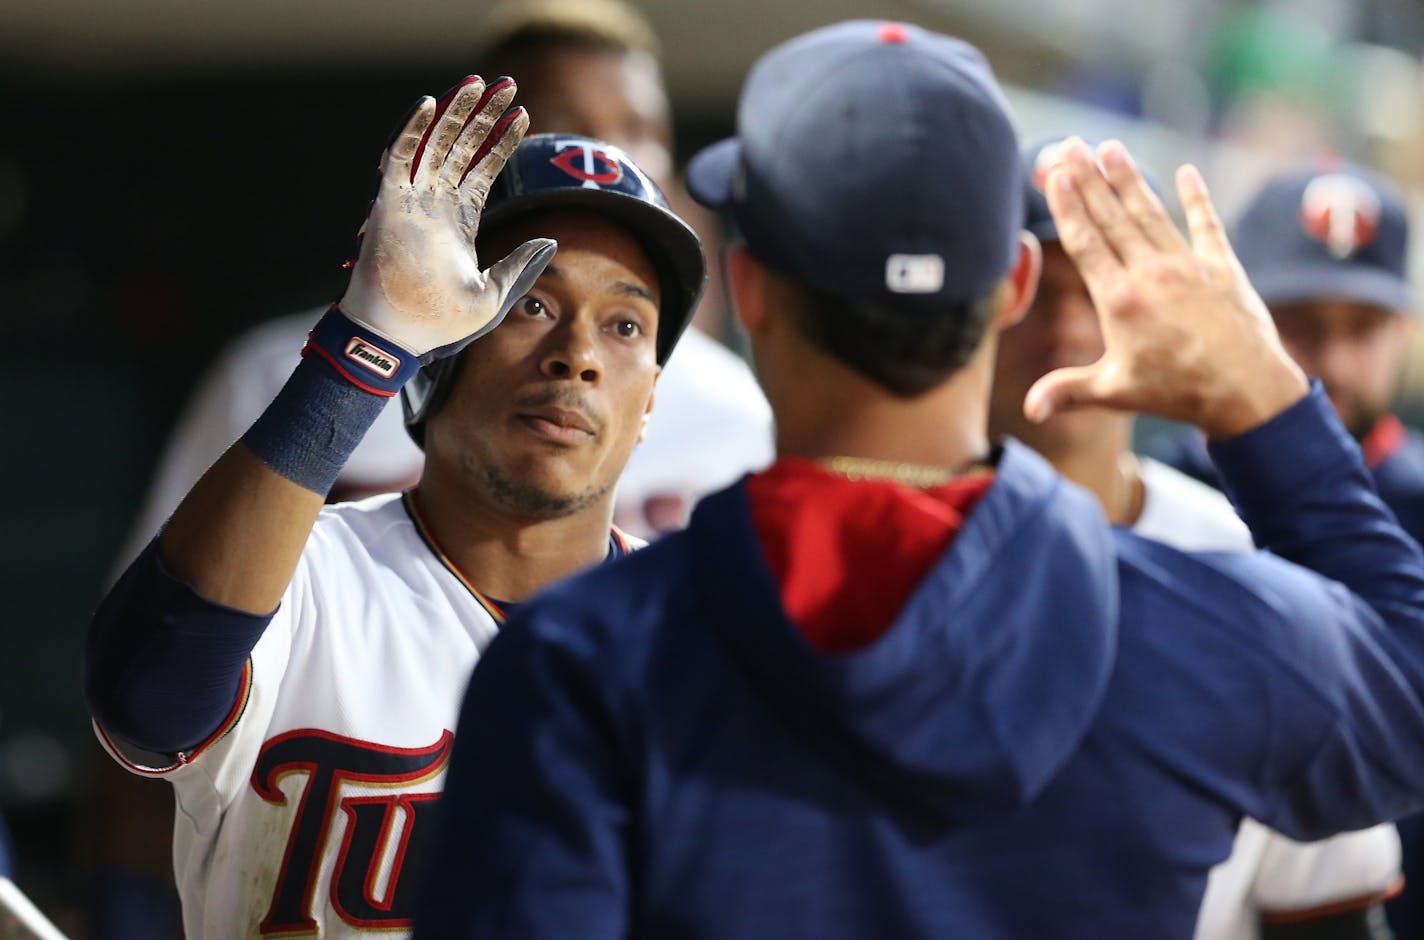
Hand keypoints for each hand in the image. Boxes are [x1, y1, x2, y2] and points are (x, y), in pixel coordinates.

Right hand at [339, 76, 556, 361]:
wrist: (399, 338)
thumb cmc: (440, 324)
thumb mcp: (493, 294)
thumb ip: (519, 266)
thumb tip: (551, 241)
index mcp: (459, 221)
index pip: (483, 169)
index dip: (501, 142)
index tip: (524, 115)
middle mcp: (436, 204)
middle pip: (462, 147)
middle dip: (483, 115)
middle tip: (506, 83)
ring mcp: (412, 201)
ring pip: (435, 143)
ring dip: (455, 112)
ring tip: (480, 82)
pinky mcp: (389, 204)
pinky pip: (399, 158)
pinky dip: (412, 130)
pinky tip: (431, 104)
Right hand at [1024, 139, 1307, 438]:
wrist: (1247, 391)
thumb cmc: (1177, 393)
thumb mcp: (1115, 392)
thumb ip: (1068, 392)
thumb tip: (1030, 410)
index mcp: (1119, 300)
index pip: (1086, 242)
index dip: (1067, 205)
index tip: (1054, 174)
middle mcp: (1150, 273)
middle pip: (1111, 217)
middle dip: (1087, 178)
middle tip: (1069, 145)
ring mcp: (1187, 266)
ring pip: (1150, 213)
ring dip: (1128, 179)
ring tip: (1109, 147)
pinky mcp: (1221, 267)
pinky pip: (1206, 223)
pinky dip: (1197, 197)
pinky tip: (1186, 173)